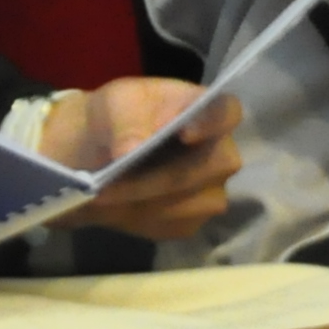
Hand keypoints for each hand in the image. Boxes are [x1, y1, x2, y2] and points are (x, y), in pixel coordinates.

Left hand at [40, 79, 244, 239]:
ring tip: (103, 196)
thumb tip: (130, 150)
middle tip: (111, 182)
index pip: (228, 114)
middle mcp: (221, 151)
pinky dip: (143, 218)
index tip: (184, 134)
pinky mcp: (192, 219)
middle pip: (211, 166)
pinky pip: (175, 223)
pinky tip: (118, 207)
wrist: (101, 153)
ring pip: (192, 202)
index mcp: (209, 109)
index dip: (212, 125)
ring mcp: (212, 188)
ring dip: (144, 201)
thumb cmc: (118, 118)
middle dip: (160, 177)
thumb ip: (125, 122)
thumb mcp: (114, 105)